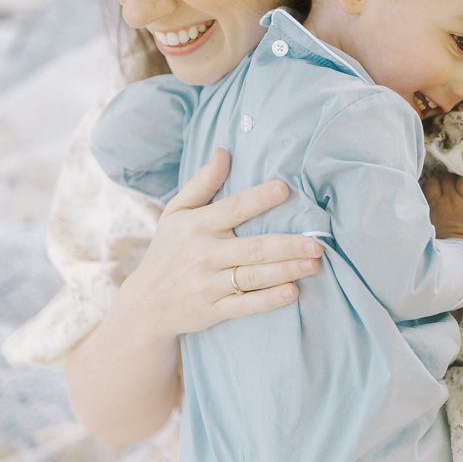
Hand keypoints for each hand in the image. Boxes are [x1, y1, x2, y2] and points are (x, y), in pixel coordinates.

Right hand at [123, 147, 322, 339]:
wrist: (146, 304)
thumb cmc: (169, 250)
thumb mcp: (176, 213)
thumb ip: (201, 183)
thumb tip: (223, 151)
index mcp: (197, 225)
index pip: (233, 209)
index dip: (258, 198)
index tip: (285, 189)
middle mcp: (204, 254)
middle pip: (252, 247)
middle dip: (286, 245)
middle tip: (316, 242)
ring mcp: (208, 284)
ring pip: (252, 276)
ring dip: (285, 270)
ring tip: (313, 264)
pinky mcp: (213, 310)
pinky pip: (245, 305)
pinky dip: (268, 300)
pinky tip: (292, 292)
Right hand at [423, 172, 462, 279]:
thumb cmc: (443, 247)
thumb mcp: (427, 227)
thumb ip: (426, 211)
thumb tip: (422, 204)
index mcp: (434, 204)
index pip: (433, 181)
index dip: (438, 183)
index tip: (441, 190)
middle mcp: (450, 200)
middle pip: (449, 177)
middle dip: (452, 181)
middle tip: (456, 191)